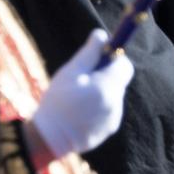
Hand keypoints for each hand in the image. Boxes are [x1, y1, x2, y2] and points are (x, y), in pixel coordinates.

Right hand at [29, 29, 133, 164]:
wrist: (48, 139)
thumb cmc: (57, 102)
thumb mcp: (70, 72)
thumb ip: (90, 52)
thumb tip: (102, 34)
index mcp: (107, 88)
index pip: (125, 65)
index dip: (114, 58)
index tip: (100, 58)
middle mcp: (115, 104)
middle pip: (120, 80)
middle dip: (106, 74)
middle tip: (84, 78)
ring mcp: (114, 118)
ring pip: (114, 95)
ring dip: (102, 90)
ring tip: (79, 97)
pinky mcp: (109, 129)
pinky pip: (110, 109)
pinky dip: (100, 106)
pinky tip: (81, 111)